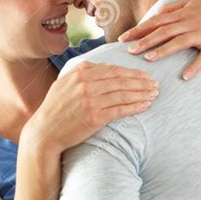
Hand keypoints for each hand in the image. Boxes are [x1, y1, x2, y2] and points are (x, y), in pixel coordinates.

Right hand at [27, 62, 158, 152]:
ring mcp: (91, 100)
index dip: (132, 72)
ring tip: (154, 94)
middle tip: (155, 84)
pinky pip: (121, 110)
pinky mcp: (95, 117)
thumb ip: (82, 73)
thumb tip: (102, 68)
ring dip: (142, 93)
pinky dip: (135, 107)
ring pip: (124, 94)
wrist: (45, 132)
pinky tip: (145, 105)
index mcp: (80, 72)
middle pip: (122, 80)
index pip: (113, 69)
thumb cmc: (55, 109)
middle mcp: (87, 84)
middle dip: (141, 82)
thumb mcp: (65, 83)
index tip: (144, 75)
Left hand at [118, 0, 200, 79]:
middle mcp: (189, 22)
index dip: (138, 30)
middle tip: (128, 50)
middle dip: (144, 40)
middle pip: (163, 31)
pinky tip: (185, 77)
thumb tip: (155, 13)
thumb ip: (173, 7)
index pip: (155, 21)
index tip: (122, 38)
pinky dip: (195, 67)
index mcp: (182, 13)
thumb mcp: (192, 3)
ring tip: (148, 59)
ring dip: (163, 50)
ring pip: (179, 42)